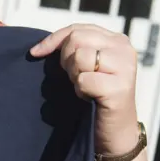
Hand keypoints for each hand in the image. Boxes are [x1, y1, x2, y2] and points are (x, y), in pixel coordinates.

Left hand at [30, 24, 139, 155]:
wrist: (113, 131)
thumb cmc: (95, 98)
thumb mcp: (84, 68)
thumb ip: (73, 50)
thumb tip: (37, 48)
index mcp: (116, 40)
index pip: (77, 29)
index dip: (53, 40)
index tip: (35, 53)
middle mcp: (123, 49)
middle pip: (76, 40)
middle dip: (66, 60)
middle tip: (74, 77)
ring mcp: (124, 67)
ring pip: (80, 57)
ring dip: (74, 76)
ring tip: (85, 87)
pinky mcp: (119, 88)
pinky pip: (83, 80)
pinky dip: (80, 91)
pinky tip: (90, 98)